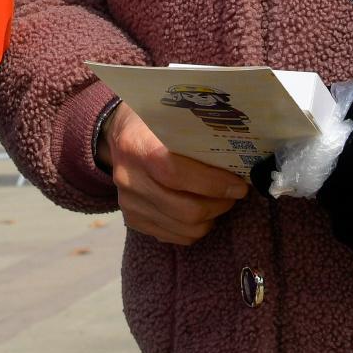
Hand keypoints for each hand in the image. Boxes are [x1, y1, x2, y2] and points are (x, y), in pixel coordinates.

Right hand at [98, 102, 250, 245]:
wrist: (114, 134)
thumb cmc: (151, 120)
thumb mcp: (168, 114)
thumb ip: (195, 131)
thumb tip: (238, 151)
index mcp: (136, 145)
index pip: (175, 173)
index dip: (212, 183)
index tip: (238, 184)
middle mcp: (128, 178)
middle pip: (183, 209)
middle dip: (218, 204)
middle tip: (234, 193)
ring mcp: (128, 203)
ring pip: (183, 228)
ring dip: (210, 218)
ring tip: (220, 201)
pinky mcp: (132, 219)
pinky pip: (174, 237)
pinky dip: (194, 228)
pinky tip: (201, 211)